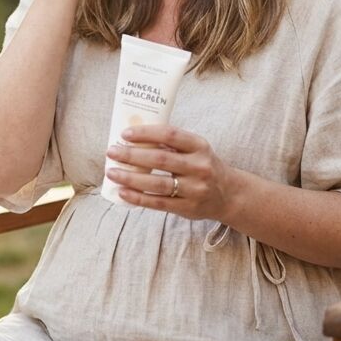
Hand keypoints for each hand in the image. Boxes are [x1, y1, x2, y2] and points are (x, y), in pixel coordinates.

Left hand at [105, 124, 244, 220]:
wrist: (229, 195)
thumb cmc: (203, 166)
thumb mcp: (195, 150)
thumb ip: (171, 144)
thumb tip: (133, 138)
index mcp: (199, 146)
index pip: (170, 134)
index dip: (146, 133)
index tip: (125, 134)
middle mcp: (199, 166)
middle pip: (160, 159)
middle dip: (132, 155)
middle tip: (111, 151)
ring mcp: (194, 189)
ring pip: (157, 183)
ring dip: (130, 178)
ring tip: (112, 172)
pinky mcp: (188, 207)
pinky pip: (158, 202)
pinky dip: (138, 198)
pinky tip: (122, 192)